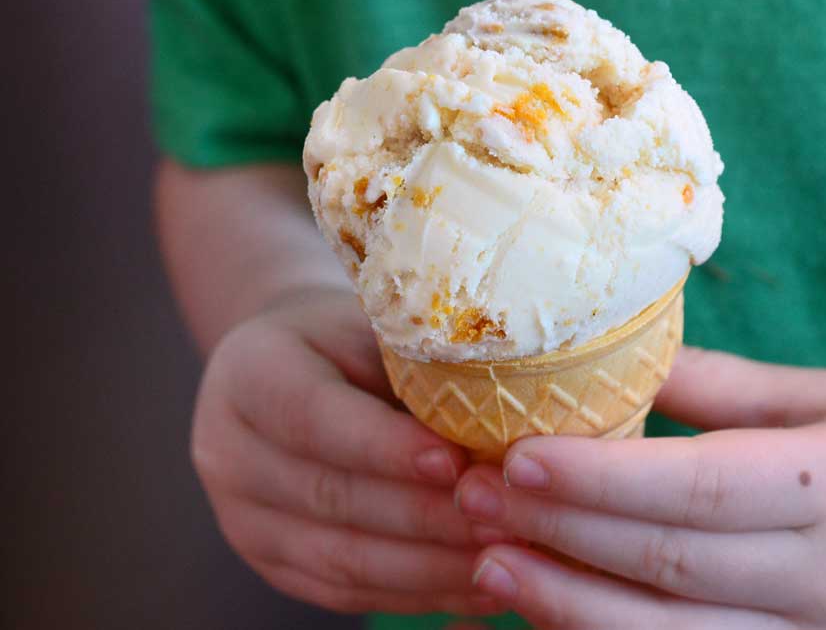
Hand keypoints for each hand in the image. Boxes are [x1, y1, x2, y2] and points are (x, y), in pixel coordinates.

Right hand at [192, 288, 505, 616]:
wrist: (295, 369)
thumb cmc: (354, 341)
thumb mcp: (377, 328)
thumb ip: (418, 368)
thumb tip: (499, 421)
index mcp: (251, 374)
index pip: (315, 417)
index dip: (386, 446)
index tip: (454, 461)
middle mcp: (227, 451)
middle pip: (331, 495)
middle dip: (425, 515)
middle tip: (500, 517)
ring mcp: (242, 519)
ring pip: (341, 557)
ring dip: (430, 566)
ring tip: (501, 556)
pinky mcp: (271, 566)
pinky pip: (347, 591)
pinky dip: (419, 593)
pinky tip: (479, 584)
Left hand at [454, 348, 825, 628]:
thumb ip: (722, 388)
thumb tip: (613, 358)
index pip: (703, 492)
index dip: (603, 479)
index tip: (517, 455)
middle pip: (673, 569)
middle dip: (563, 537)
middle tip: (469, 501)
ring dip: (572, 607)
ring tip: (488, 565)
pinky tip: (553, 610)